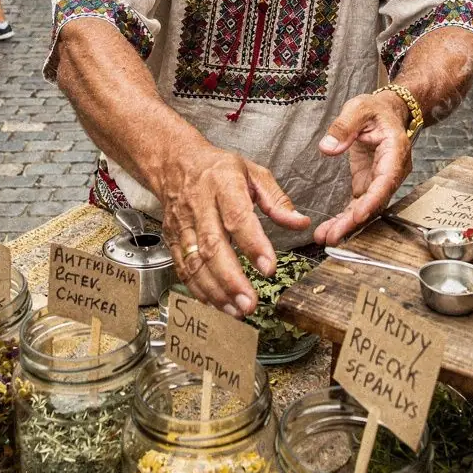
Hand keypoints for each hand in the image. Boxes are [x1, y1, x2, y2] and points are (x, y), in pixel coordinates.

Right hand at [158, 141, 309, 316]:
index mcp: (223, 184)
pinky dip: (199, 289)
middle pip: (213, 246)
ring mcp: (182, 224)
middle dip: (232, 279)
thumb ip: (277, 200)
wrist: (174, 162)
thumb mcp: (252, 172)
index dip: (252, 244)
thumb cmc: (217, 168)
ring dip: (216, 291)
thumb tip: (300, 223)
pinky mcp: (172, 238)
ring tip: (237, 310)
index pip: (237, 217)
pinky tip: (216, 304)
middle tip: (251, 303)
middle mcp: (199, 205)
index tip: (268, 268)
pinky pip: (183, 267)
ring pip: (195, 262)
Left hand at [314, 91, 412, 244]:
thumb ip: (343, 126)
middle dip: (354, 221)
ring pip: (367, 207)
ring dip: (348, 224)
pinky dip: (346, 218)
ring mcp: (381, 179)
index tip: (356, 216)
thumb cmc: (376, 110)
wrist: (388, 111)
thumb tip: (328, 148)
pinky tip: (330, 229)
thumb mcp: (358, 108)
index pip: (385, 181)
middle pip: (375, 201)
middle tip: (332, 236)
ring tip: (325, 237)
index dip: (372, 201)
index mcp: (394, 151)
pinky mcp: (369, 183)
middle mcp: (392, 170)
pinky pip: (359, 204)